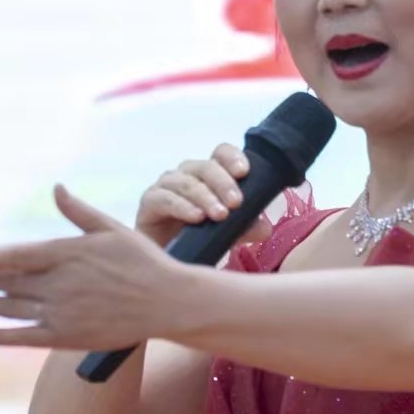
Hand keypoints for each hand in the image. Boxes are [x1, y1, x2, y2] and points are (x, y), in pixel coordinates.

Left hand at [0, 185, 193, 348]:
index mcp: (68, 254)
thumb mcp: (111, 229)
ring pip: (9, 309)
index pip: (16, 256)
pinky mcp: (67, 336)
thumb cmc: (143, 261)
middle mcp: (59, 284)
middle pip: (5, 282)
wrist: (168, 302)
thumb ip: (78, 212)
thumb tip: (56, 188)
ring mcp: (62, 312)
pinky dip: (0, 335)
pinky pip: (25, 337)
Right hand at [135, 143, 272, 249]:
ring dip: (205, 197)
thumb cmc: (198, 239)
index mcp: (209, 174)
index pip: (221, 153)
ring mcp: (166, 186)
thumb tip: (265, 228)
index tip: (245, 172)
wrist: (167, 260)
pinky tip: (197, 218)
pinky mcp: (149, 202)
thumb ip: (245, 227)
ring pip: (186, 182)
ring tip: (220, 215)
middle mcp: (187, 174)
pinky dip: (182, 207)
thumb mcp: (227, 234)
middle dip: (223, 183)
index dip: (232, 157)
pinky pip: (165, 199)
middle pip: (206, 167)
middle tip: (237, 203)